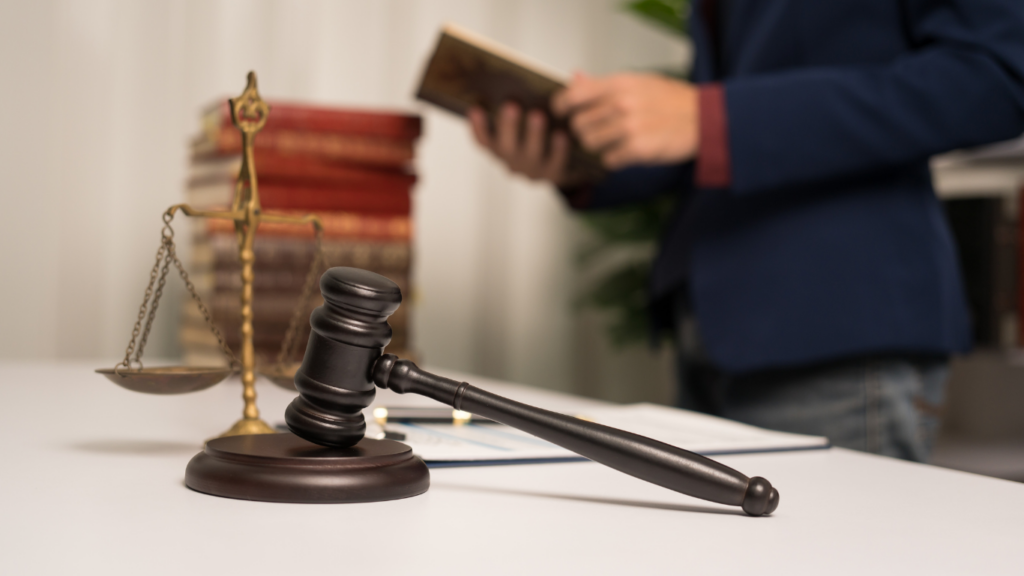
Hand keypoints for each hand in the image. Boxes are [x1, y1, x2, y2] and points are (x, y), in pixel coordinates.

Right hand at [468, 103, 570, 184]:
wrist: (567, 164)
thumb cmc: (544, 135)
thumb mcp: (528, 120)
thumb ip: (522, 102)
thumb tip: (530, 79)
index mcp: (501, 148)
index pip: (483, 141)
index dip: (477, 127)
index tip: (474, 108)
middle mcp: (512, 161)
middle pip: (504, 147)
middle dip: (507, 125)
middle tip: (511, 104)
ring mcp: (531, 170)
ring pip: (529, 154)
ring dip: (532, 134)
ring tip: (538, 114)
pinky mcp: (553, 174)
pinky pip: (554, 162)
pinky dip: (558, 149)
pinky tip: (562, 134)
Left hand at [552, 72, 698, 169]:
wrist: (704, 118)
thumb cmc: (671, 99)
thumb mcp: (638, 81)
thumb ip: (603, 84)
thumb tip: (575, 79)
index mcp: (619, 83)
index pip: (573, 95)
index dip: (562, 107)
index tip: (563, 113)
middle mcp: (622, 103)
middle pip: (578, 124)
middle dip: (584, 131)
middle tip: (598, 131)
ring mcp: (630, 127)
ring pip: (590, 144)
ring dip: (598, 147)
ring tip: (614, 142)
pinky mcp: (638, 149)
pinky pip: (609, 160)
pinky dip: (614, 160)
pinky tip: (627, 152)